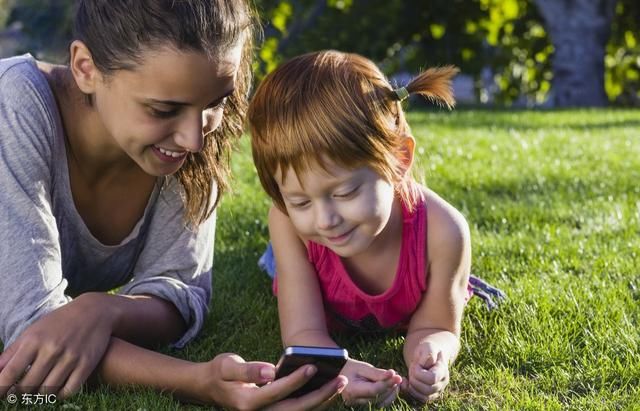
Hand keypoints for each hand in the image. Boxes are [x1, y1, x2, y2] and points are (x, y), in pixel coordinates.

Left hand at [0, 293, 115, 398]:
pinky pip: (68, 391)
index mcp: (34, 340)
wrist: (94, 311)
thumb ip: (12, 353)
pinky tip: (56, 389)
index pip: (10, 373)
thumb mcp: (33, 332)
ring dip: (40, 394)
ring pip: (47, 390)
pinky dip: (59, 395)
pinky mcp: (86, 364)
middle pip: (27, 386)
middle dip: (20, 393)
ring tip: (38, 388)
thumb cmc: (59, 322)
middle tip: (20, 391)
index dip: (0, 389)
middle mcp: (52, 349)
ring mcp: (70, 358)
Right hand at [196, 353, 347, 409]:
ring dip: (322, 399)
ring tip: (339, 382)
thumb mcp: (226, 365)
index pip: (278, 391)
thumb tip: (270, 372)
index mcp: (248, 402)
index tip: (313, 366)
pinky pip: (298, 409)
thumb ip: (247, 370)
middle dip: (320, 395)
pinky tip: (328, 387)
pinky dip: (314, 401)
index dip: (296, 380)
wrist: (210, 387)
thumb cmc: (219, 373)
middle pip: (296, 408)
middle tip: (340, 379)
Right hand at [339, 359, 401, 406]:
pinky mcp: (366, 405)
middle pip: (379, 396)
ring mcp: (360, 405)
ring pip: (382, 401)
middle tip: (397, 376)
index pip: (374, 390)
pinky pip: (381, 403)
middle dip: (391, 386)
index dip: (387, 383)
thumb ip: (377, 373)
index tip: (397, 376)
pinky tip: (391, 386)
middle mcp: (355, 401)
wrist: (341, 374)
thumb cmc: (351, 368)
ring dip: (391, 391)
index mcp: (352, 390)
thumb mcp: (363, 367)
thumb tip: (393, 374)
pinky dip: (389, 395)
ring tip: (394, 380)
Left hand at [401, 342, 448, 402]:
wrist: (428, 356)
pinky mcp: (430, 395)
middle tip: (411, 369)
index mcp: (443, 371)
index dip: (419, 373)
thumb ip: (428, 354)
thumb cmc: (427, 351)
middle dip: (415, 379)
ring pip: (424, 397)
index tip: (416, 364)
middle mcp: (442, 383)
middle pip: (427, 389)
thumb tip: (426, 365)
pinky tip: (407, 382)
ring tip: (409, 375)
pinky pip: (421, 399)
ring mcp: (437, 390)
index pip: (432, 378)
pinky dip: (411, 392)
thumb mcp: (427, 347)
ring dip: (412, 387)